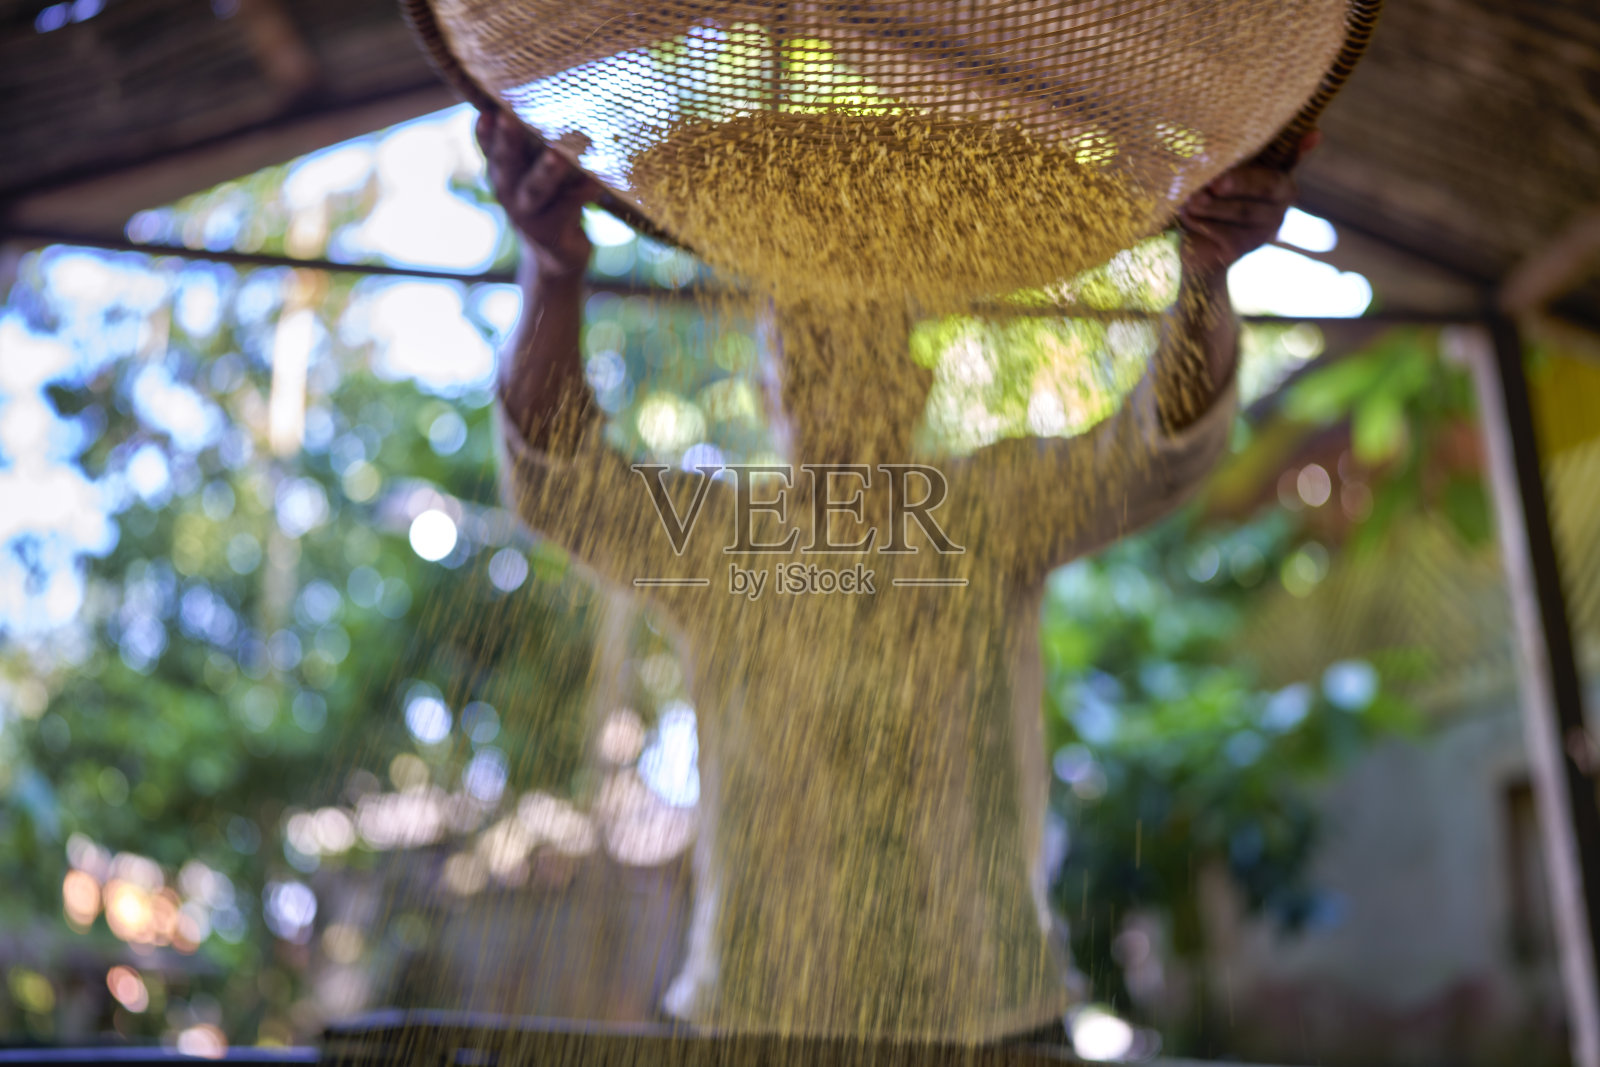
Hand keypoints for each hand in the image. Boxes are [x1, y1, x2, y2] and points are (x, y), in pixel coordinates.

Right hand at [477, 108, 600, 280]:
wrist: (556, 256)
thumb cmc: (550, 198)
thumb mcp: (536, 170)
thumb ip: (537, 142)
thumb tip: (558, 96)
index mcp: (502, 171)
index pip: (488, 145)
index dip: (485, 130)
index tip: (488, 110)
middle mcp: (508, 191)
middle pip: (506, 163)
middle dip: (507, 140)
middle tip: (508, 116)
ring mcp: (528, 214)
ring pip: (535, 189)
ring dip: (546, 170)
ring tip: (557, 154)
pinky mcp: (551, 232)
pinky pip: (569, 207)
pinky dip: (584, 191)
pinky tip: (598, 179)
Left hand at [1177, 130, 1319, 275]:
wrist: (1184, 239)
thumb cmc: (1201, 192)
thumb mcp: (1213, 169)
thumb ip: (1226, 153)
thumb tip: (1244, 139)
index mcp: (1275, 172)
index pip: (1290, 157)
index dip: (1300, 148)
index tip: (1314, 134)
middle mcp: (1279, 199)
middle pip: (1267, 185)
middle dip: (1240, 182)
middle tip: (1214, 183)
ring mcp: (1265, 226)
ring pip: (1244, 211)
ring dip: (1212, 205)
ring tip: (1189, 201)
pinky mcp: (1245, 246)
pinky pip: (1229, 234)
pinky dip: (1205, 224)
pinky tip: (1187, 217)